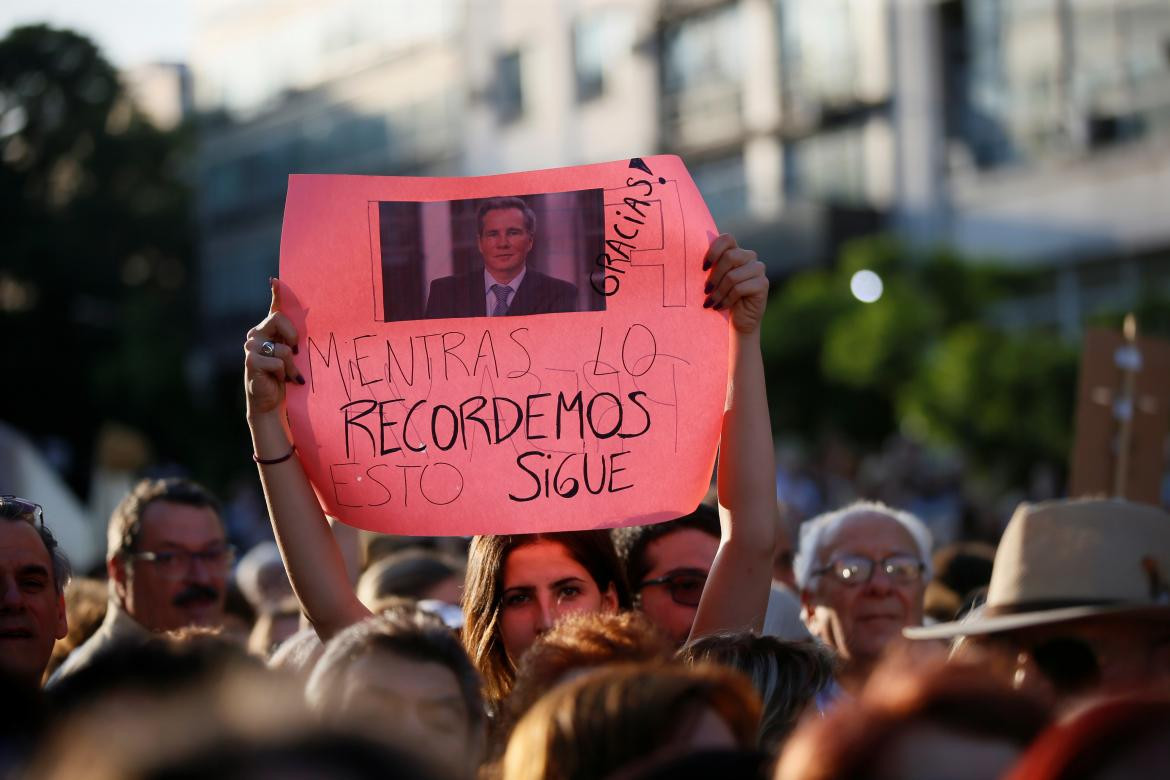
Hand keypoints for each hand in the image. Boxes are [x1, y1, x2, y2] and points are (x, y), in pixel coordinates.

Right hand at [244, 278, 302, 416]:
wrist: (269, 402)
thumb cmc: (283, 378)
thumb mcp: (292, 356)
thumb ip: (294, 341)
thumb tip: (307, 324)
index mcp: (267, 331)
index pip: (273, 308)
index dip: (276, 293)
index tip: (276, 280)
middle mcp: (256, 335)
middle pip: (278, 319)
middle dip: (293, 335)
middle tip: (296, 351)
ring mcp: (250, 347)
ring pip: (282, 347)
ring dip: (291, 365)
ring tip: (288, 374)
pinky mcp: (251, 361)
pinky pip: (278, 362)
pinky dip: (285, 373)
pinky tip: (280, 380)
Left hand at [703, 234, 768, 334]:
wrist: (739, 320)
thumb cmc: (721, 297)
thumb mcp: (713, 280)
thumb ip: (709, 267)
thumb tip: (688, 258)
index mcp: (736, 251)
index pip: (726, 238)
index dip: (713, 250)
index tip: (703, 268)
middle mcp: (749, 256)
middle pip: (729, 257)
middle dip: (714, 276)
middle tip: (706, 290)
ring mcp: (758, 269)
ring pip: (732, 276)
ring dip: (718, 292)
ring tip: (710, 302)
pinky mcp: (762, 284)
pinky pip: (739, 289)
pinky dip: (726, 300)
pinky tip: (719, 306)